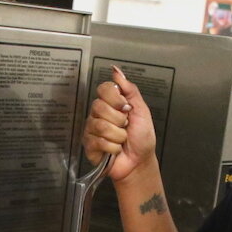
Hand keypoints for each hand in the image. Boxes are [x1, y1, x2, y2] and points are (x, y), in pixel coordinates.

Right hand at [82, 65, 156, 182]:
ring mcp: (92, 129)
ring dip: (118, 135)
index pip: (103, 89)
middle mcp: (98, 114)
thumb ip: (129, 89)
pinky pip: (99, 141)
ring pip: (101, 125)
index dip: (115, 98)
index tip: (126, 108)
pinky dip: (113, 147)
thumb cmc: (142, 137)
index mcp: (110, 103)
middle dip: (119, 120)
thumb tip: (115, 71)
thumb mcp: (141, 110)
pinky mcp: (89, 145)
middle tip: (126, 127)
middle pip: (99, 106)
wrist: (140, 161)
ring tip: (122, 140)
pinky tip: (115, 150)